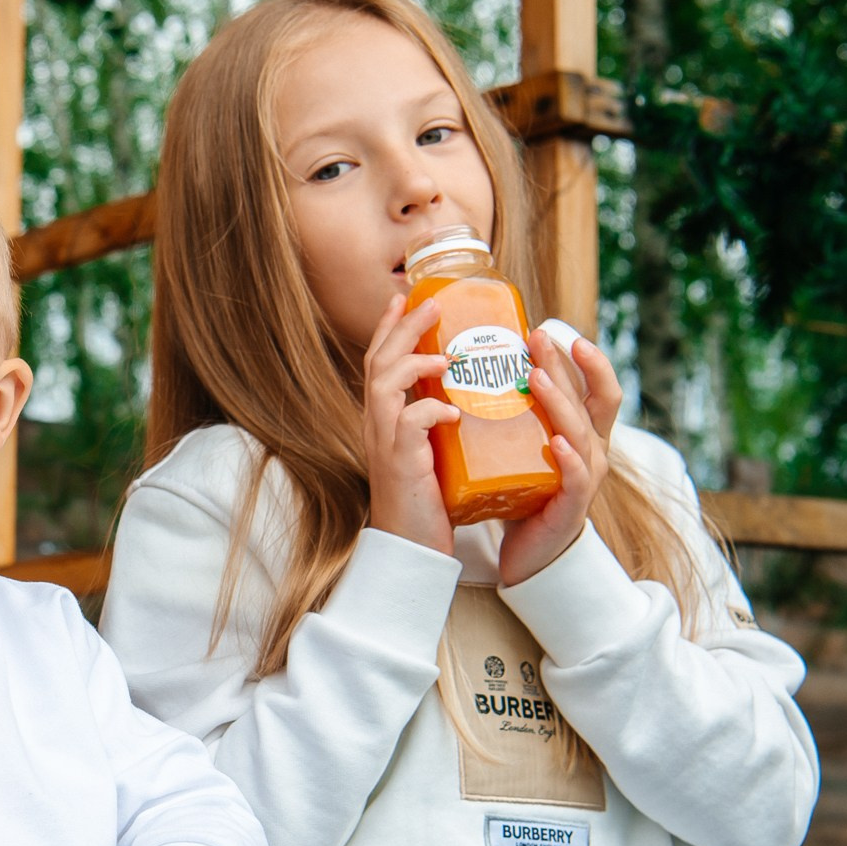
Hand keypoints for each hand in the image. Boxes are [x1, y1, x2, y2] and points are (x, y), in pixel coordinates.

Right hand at [358, 294, 459, 555]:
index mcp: (384, 419)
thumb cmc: (427, 500)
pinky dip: (431, 410)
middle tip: (430, 305)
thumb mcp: (432, 451)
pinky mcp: (400, 463)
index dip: (388, 328)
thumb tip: (468, 394)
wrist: (411, 547)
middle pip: (378, 362)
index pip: (378, 362)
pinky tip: (453, 411)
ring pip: (384, 385)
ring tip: (444, 355)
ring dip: (414, 363)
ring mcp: (385, 443)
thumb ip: (440, 421)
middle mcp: (377, 425)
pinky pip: (408, 423)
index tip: (404, 298)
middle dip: (402, 328)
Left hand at [498, 326, 621, 586]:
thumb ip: (515, 412)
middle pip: (589, 401)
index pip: (600, 389)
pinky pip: (576, 477)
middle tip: (537, 340)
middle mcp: (593, 450)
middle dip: (564, 367)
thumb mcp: (523, 445)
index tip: (559, 332)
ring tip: (537, 380)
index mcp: (584, 432)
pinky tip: (554, 442)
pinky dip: (568, 459)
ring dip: (560, 403)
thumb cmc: (525, 491)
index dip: (590, 360)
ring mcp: (587, 477)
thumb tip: (477, 366)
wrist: (528, 552)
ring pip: (581, 433)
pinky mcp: (572, 505)